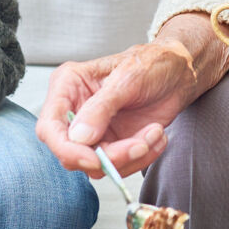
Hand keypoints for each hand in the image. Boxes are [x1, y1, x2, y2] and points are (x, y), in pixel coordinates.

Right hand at [37, 43, 194, 177]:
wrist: (179, 72)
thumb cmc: (151, 63)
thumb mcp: (128, 78)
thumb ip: (101, 107)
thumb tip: (78, 137)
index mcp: (68, 86)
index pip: (50, 128)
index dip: (67, 149)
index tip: (94, 160)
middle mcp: (75, 111)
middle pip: (73, 153)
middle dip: (110, 157)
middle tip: (141, 144)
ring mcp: (94, 130)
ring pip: (98, 165)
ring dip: (131, 157)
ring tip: (155, 132)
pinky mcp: (113, 143)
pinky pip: (120, 165)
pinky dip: (142, 157)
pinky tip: (157, 137)